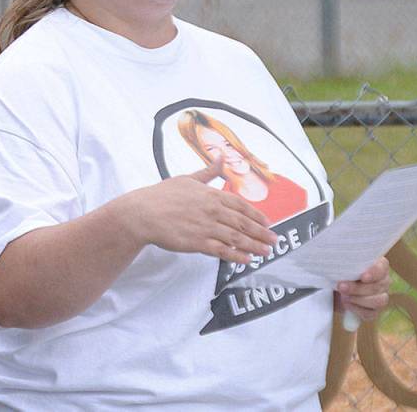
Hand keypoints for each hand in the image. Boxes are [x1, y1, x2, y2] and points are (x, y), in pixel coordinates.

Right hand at [123, 167, 276, 264]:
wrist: (142, 213)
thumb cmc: (161, 195)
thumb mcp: (186, 179)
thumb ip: (207, 171)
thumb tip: (220, 157)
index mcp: (211, 194)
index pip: (240, 205)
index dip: (256, 215)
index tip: (267, 222)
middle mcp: (212, 210)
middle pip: (243, 223)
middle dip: (261, 233)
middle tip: (274, 240)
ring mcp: (206, 227)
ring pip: (237, 238)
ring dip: (254, 246)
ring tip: (266, 252)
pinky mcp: (198, 243)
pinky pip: (223, 250)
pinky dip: (236, 256)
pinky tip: (246, 260)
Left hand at [335, 256, 390, 320]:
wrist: (334, 287)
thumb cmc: (340, 272)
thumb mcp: (343, 266)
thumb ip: (347, 265)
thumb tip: (341, 266)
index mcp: (379, 265)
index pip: (381, 268)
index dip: (374, 273)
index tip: (363, 277)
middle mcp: (383, 281)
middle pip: (377, 286)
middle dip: (358, 288)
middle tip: (342, 287)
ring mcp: (381, 297)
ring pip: (378, 301)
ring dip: (358, 299)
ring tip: (343, 296)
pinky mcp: (374, 311)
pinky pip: (370, 313)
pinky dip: (357, 309)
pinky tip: (347, 304)